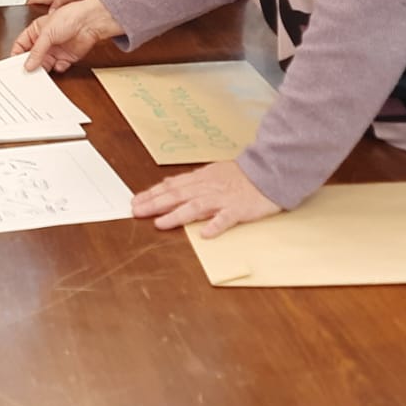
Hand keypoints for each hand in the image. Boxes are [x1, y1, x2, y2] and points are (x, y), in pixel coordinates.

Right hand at [12, 0, 119, 71]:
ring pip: (44, 64)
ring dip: (43, 69)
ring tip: (41, 72)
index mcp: (36, 31)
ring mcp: (55, 50)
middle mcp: (45, 41)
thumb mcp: (46, 33)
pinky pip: (58, 67)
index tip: (14, 64)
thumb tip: (28, 64)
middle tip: (26, 72)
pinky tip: (58, 65)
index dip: (17, 54)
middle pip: (32, 57)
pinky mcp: (66, 57)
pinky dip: (58, 68)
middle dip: (30, 64)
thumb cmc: (69, 16)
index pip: (21, 45)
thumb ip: (36, 51)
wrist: (89, 22)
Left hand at [131, 160, 282, 238]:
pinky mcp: (239, 209)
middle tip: (136, 212)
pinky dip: (215, 225)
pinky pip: (226, 218)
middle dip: (155, 204)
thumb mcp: (211, 172)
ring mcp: (223, 199)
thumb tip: (166, 184)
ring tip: (160, 223)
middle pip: (177, 195)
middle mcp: (208, 188)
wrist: (270, 171)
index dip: (152, 194)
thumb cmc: (240, 175)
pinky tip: (205, 234)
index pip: (172, 187)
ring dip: (177, 215)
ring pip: (196, 206)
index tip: (135, 201)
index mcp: (201, 179)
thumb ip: (189, 181)